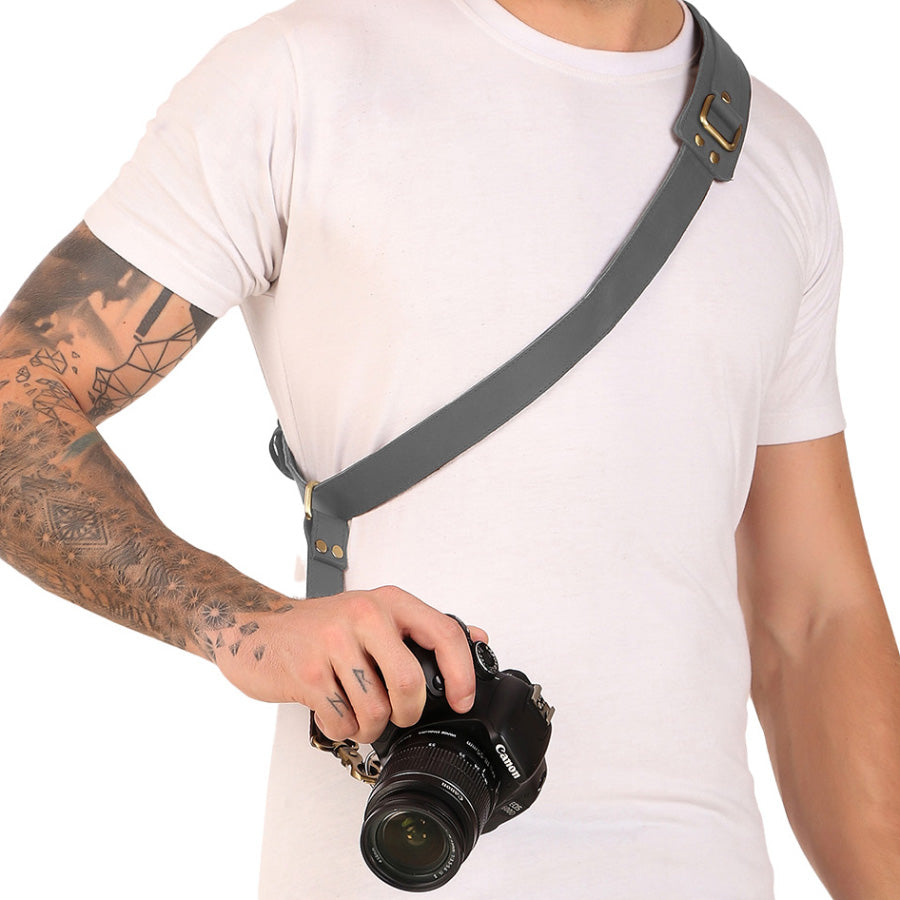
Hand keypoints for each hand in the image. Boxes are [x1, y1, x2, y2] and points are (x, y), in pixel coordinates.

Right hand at [213, 584, 487, 743]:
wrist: (255, 629)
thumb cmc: (319, 626)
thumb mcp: (374, 614)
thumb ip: (420, 628)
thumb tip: (476, 639)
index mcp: (388, 601)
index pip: (443, 633)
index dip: (462, 674)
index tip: (462, 700)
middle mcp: (364, 615)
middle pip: (410, 683)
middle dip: (407, 713)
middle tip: (398, 715)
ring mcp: (333, 642)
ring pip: (376, 709)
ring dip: (370, 727)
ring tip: (358, 714)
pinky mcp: (308, 672)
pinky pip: (343, 721)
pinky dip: (342, 729)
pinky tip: (334, 712)